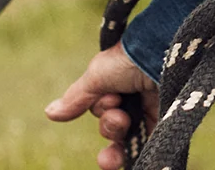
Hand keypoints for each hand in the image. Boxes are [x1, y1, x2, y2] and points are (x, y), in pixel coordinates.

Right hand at [44, 42, 157, 169]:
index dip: (103, 110)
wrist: (165, 56)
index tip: (113, 99)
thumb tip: (49, 113)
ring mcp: (150, 110)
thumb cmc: (131, 59)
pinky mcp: (164, 123)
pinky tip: (119, 165)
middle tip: (121, 114)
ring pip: (124, 142)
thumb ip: (77, 97)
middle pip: (111, 128)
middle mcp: (134, 97)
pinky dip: (132, 160)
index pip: (101, 109)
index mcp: (119, 82)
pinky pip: (144, 149)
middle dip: (111, 126)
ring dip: (117, 145)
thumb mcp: (98, 75)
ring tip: (125, 127)